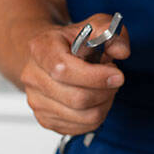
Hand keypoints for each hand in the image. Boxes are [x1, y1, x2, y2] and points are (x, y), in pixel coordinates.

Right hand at [20, 13, 129, 135]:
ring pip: (82, 116)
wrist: (49, 55)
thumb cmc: (71, 42)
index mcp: (40, 48)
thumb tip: (121, 50)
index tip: (117, 75)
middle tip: (113, 80)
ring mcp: (36, 101)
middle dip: (105, 92)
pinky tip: (95, 101)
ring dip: (104, 105)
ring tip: (105, 89)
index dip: (95, 77)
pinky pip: (80, 128)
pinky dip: (96, 117)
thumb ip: (110, 31)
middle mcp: (33, 76)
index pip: (64, 70)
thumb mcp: (93, 26)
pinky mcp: (45, 119)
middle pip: (76, 98)